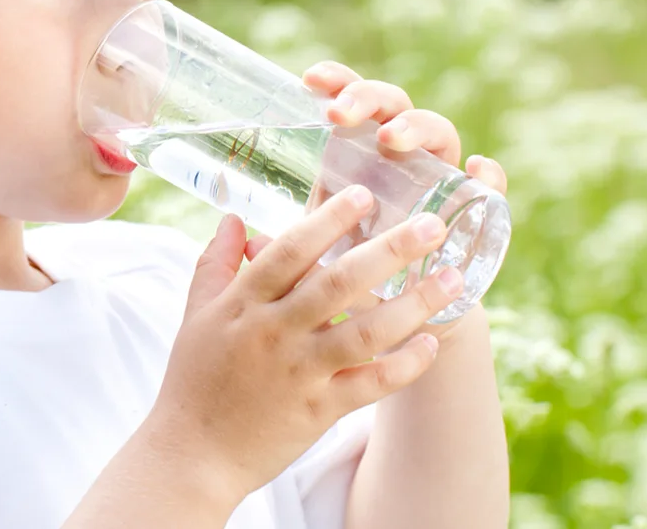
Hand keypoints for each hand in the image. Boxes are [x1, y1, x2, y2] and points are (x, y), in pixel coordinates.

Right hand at [148, 187, 462, 504]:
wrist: (192, 453)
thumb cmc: (194, 378)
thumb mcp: (195, 313)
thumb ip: (215, 262)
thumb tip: (234, 219)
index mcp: (243, 302)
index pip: (290, 250)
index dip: (328, 219)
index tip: (365, 193)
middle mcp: (274, 332)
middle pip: (338, 283)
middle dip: (389, 250)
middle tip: (432, 224)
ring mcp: (299, 372)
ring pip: (365, 333)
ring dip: (414, 304)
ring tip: (453, 279)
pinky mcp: (318, 410)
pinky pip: (371, 385)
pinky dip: (405, 365)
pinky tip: (433, 343)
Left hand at [298, 60, 507, 341]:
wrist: (398, 322)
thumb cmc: (349, 279)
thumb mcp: (313, 260)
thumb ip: (285, 248)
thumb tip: (242, 238)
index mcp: (359, 154)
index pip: (352, 101)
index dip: (337, 81)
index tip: (310, 79)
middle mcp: (402, 157)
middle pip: (393, 106)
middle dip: (367, 99)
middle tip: (338, 113)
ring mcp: (439, 179)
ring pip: (439, 133)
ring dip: (416, 126)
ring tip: (388, 138)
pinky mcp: (472, 212)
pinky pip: (489, 186)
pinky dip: (490, 175)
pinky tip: (477, 167)